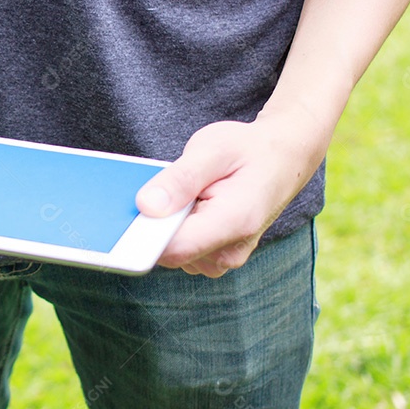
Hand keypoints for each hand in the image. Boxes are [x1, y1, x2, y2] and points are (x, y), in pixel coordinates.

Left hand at [136, 112, 329, 276]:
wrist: (282, 158)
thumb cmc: (247, 150)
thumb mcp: (212, 149)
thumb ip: (180, 179)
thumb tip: (146, 206)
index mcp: (234, 223)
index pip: (173, 248)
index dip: (143, 236)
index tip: (127, 217)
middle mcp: (229, 252)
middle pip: (167, 252)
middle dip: (155, 223)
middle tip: (168, 187)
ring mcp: (222, 259)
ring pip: (171, 251)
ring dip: (167, 225)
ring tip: (187, 193)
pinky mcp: (214, 258)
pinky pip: (179, 249)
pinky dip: (174, 229)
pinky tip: (187, 205)